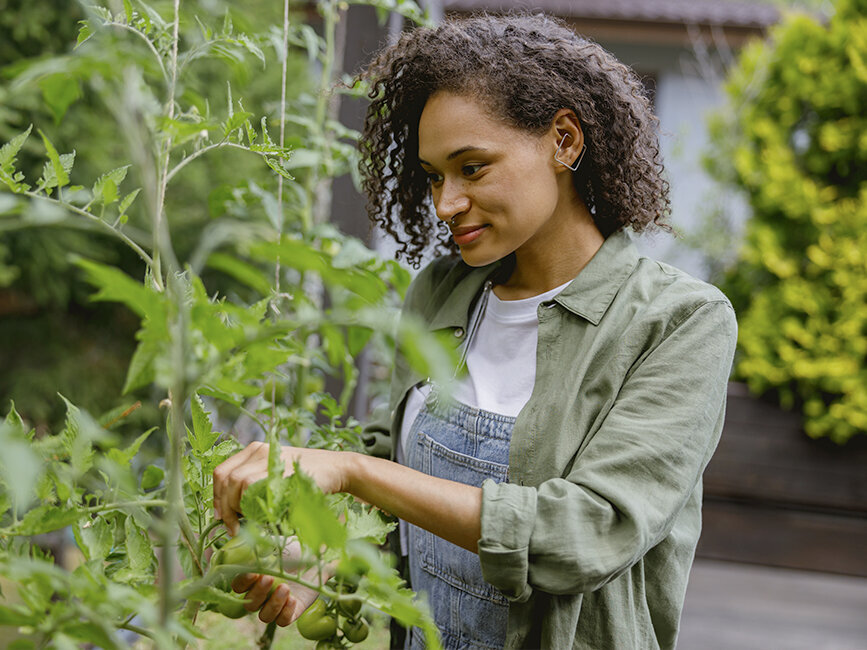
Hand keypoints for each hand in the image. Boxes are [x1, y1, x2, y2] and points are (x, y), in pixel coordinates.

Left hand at [213, 441, 352, 535]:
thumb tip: (232, 513)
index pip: (222, 471)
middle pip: (227, 478)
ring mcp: (270, 457)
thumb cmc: (308, 478)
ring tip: (247, 522)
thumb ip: (256, 487)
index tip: (220, 515)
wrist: (337, 469)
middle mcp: (260, 450)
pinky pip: (255, 486)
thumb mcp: (277, 476)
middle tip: (232, 526)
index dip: (216, 496)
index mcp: (255, 450)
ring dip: (238, 507)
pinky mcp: (281, 469)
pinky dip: (254, 504)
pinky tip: (261, 516)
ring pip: (238, 483)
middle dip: (224, 506)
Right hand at [230, 538, 322, 625]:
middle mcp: (262, 595)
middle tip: (269, 578)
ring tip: (285, 587)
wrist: (316, 555)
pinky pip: (283, 621)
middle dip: (258, 592)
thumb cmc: (292, 548)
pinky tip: (292, 599)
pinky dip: (285, 612)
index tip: (253, 572)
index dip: (243, 582)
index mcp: (253, 579)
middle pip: (250, 604)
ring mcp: (276, 604)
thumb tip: (235, 537)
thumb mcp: (274, 543)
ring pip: (265, 616)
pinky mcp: (291, 611)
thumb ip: (255, 544)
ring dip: (272, 604)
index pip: (238, 586)